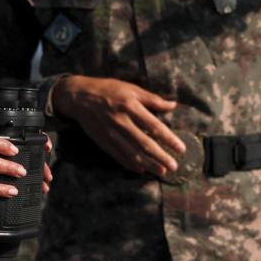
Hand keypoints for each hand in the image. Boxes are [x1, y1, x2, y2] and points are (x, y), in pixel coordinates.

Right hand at [52, 75, 184, 175]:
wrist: (79, 96)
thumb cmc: (108, 89)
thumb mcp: (131, 89)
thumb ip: (152, 99)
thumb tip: (173, 105)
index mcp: (131, 106)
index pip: (154, 126)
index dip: (169, 138)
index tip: (181, 148)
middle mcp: (121, 122)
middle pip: (144, 143)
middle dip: (160, 156)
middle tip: (174, 166)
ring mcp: (111, 133)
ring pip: (132, 153)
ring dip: (148, 164)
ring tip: (161, 171)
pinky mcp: (103, 141)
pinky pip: (118, 156)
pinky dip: (130, 164)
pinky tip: (140, 169)